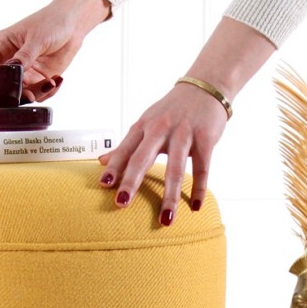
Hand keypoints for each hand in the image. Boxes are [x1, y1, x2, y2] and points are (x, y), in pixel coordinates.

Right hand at [0, 0, 109, 102]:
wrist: (74, 24)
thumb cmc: (51, 22)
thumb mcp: (37, 38)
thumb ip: (24, 57)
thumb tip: (12, 71)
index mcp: (0, 46)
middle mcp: (9, 61)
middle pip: (2, 86)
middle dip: (15, 94)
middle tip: (29, 95)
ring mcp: (24, 72)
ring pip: (21, 94)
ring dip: (35, 94)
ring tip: (49, 83)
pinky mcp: (38, 79)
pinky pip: (38, 94)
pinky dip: (47, 92)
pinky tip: (57, 79)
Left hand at [98, 17, 275, 224]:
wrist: (205, 87)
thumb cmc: (170, 111)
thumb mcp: (145, 123)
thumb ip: (125, 145)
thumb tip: (100, 162)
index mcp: (143, 126)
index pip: (125, 149)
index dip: (114, 167)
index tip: (103, 185)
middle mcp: (160, 129)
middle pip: (143, 158)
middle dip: (131, 182)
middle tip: (121, 204)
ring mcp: (184, 133)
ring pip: (175, 169)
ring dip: (170, 196)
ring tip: (166, 220)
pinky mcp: (205, 138)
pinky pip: (202, 168)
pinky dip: (199, 188)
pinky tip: (195, 207)